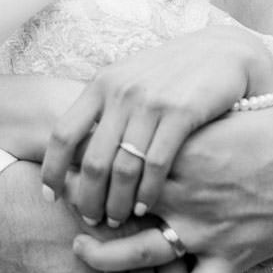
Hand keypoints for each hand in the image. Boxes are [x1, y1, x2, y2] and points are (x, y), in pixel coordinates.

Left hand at [41, 24, 272, 226]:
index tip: (51, 197)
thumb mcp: (130, 79)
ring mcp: (151, 103)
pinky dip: (148, 192)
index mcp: (102, 84)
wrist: (221, 52)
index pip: (62, 134)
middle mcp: (121, 92)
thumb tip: (73, 149)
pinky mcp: (181, 113)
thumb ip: (104, 108)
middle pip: (91, 159)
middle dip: (87, 197)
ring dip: (117, 201)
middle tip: (89, 219)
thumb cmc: (171, 73)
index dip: (52, 170)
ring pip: (123, 167)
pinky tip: (146, 208)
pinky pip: (157, 164)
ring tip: (116, 220)